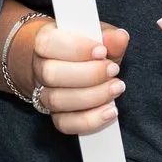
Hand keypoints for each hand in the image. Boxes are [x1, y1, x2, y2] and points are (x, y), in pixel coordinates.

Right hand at [33, 22, 128, 136]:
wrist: (75, 69)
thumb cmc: (88, 50)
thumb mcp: (100, 39)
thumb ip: (110, 38)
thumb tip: (120, 37)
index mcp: (46, 43)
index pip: (48, 43)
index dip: (75, 48)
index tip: (102, 51)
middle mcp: (40, 69)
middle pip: (51, 74)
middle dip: (88, 74)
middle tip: (114, 70)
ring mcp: (45, 94)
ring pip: (57, 100)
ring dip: (93, 96)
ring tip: (116, 88)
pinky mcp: (55, 116)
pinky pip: (65, 124)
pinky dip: (90, 120)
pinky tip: (110, 111)